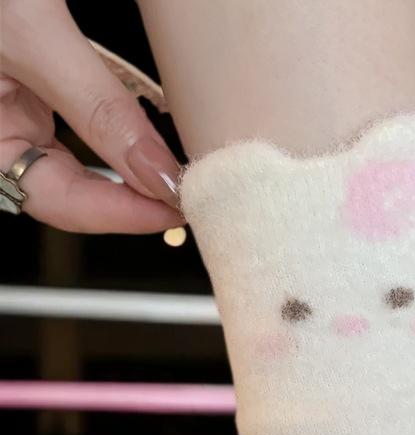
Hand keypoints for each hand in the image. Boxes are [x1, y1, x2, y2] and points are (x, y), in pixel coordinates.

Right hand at [0, 0, 182, 232]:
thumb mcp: (32, 33)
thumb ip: (97, 107)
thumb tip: (157, 173)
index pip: (57, 201)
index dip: (121, 214)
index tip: (177, 208)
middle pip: (69, 193)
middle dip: (131, 202)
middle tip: (189, 199)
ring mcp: (9, 108)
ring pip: (76, 166)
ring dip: (128, 177)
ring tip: (176, 180)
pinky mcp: (25, 82)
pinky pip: (75, 128)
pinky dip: (117, 140)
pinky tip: (148, 146)